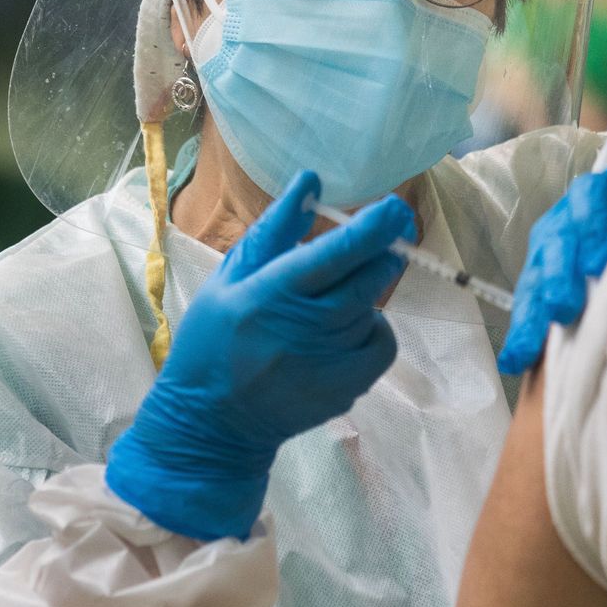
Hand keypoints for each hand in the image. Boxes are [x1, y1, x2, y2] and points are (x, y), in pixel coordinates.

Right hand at [106, 170, 415, 540]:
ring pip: (374, 308)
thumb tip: (310, 182)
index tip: (394, 207)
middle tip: (382, 235)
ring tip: (330, 299)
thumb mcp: (228, 279)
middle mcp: (305, 328)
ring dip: (366, 292)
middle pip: (368, 279)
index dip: (372, 228)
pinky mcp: (347, 389)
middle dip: (383, 251)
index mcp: (270, 294)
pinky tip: (343, 329)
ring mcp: (330, 363)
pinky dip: (373, 328)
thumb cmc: (212, 341)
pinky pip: (383, 343)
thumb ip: (273, 232)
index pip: (335, 254)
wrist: (212, 424)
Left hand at [496, 140, 606, 374]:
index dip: (525, 322)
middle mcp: (569, 218)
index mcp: (551, 250)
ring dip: (588, 229)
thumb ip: (564, 326)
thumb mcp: (589, 292)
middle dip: (554, 277)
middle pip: (554, 243)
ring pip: (585, 199)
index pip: (532, 287)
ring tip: (599, 262)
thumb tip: (518, 369)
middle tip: (563, 308)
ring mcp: (600, 189)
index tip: (519, 359)